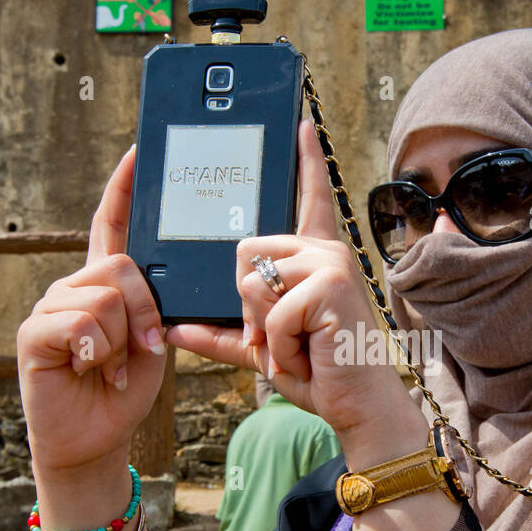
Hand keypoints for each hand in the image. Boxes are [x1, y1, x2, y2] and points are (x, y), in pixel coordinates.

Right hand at [16, 145, 168, 477]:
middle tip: (143, 348)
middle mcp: (73, 287)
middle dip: (145, 312)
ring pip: (105, 298)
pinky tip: (90, 371)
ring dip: (121, 342)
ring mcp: (50, 307)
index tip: (140, 150)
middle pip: (121, 266)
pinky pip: (81, 324)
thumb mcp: (151, 343)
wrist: (95, 438)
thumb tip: (153, 284)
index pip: (111, 225)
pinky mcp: (34, 334)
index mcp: (103, 283)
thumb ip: (153, 307)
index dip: (124, 189)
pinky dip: (98, 353)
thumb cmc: (123, 389)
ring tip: (110, 368)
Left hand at [166, 118, 425, 457]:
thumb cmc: (319, 374)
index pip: (308, 199)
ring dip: (264, 330)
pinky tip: (308, 354)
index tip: (301, 123)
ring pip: (250, 281)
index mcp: (315, 257)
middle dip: (248, 306)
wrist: (358, 406)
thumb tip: (173, 327)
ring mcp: (330, 264)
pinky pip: (268, 311)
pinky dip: (278, 344)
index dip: (305, 161)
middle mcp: (326, 251)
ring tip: (299, 346)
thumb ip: (220, 334)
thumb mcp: (261, 348)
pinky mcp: (329, 285)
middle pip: (244, 253)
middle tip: (283, 337)